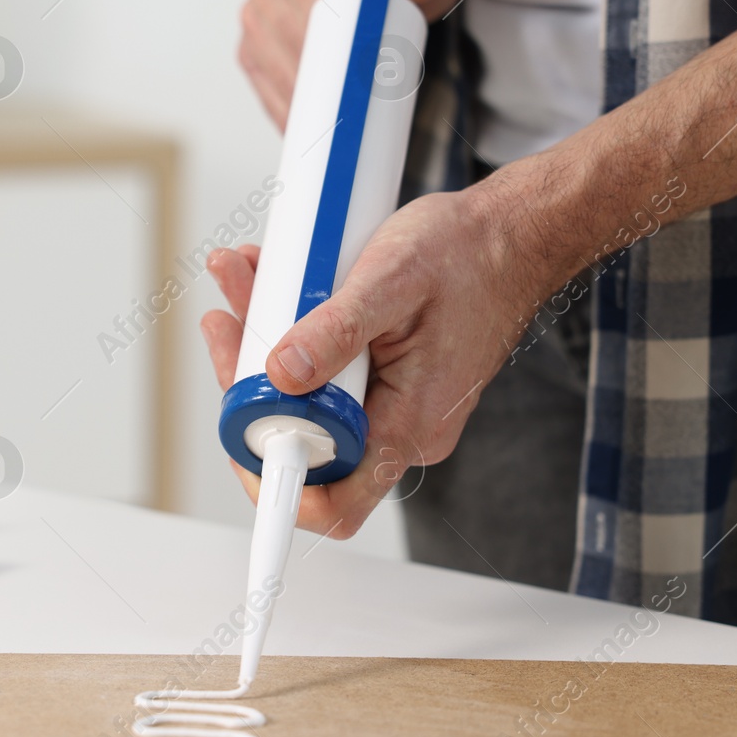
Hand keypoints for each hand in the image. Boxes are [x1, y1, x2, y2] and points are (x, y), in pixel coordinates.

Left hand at [201, 186, 560, 537]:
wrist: (508, 237)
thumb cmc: (467, 255)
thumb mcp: (392, 279)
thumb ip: (335, 331)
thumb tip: (280, 374)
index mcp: (409, 425)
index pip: (334, 500)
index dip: (275, 484)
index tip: (235, 437)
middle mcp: (399, 429)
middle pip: (300, 439)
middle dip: (248, 379)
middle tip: (227, 322)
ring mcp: (390, 407)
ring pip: (304, 399)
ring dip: (262, 345)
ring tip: (245, 281)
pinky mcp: (381, 382)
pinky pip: (322, 375)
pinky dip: (291, 335)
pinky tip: (273, 285)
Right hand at [237, 0, 468, 128]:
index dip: (330, 38)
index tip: (357, 74)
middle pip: (286, 36)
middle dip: (318, 76)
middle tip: (357, 112)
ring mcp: (255, 12)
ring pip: (271, 65)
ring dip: (300, 99)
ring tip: (337, 128)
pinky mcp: (253, 43)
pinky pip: (263, 83)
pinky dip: (286, 109)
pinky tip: (311, 132)